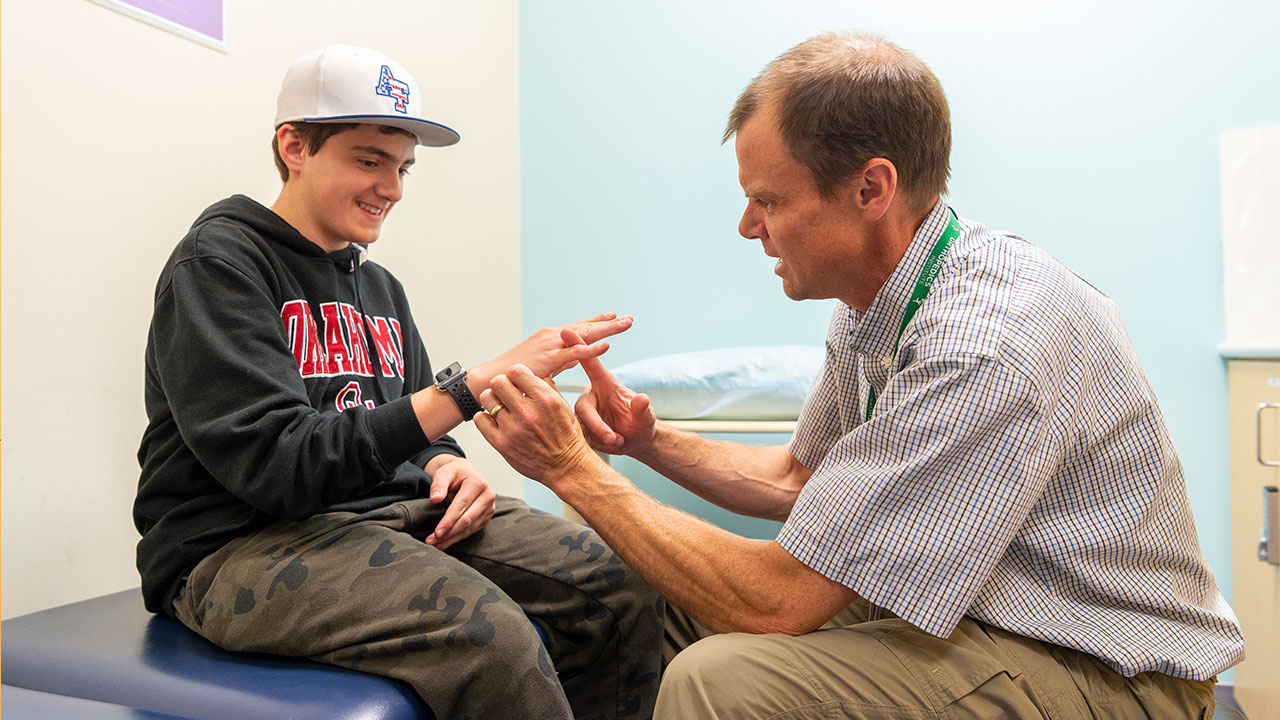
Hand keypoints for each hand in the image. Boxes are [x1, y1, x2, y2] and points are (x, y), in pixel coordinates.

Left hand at [423, 456, 495, 550]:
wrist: (465, 473)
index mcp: (478, 483)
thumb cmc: (454, 473)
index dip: (448, 521)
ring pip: (470, 528)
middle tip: (432, 541)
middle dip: (449, 533)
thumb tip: (435, 498)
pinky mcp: (486, 516)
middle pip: (467, 520)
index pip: (461, 506)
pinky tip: (446, 542)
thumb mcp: (444, 472)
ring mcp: (489, 507)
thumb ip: (439, 484)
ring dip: (452, 538)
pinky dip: (458, 537)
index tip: (437, 532)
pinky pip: (472, 530)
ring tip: (436, 544)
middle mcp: (488, 496)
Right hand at [473, 312, 632, 385]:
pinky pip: (575, 353)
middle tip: (629, 318)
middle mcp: (552, 337)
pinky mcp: (549, 358)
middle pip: (585, 327)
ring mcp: (551, 345)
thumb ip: (559, 362)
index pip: (578, 327)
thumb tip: (574, 360)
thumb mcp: (543, 366)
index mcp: (550, 339)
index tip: (614, 317)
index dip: (597, 322)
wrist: (490, 379)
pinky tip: (607, 345)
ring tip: (625, 324)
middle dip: (608, 323)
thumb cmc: (513, 376)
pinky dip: (592, 349)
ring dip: (606, 329)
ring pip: (584, 335)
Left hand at [473, 365, 601, 492]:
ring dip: (492, 399)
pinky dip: (485, 417)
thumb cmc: (566, 437)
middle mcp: (528, 412)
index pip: (516, 371)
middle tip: (507, 392)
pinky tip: (495, 420)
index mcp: (545, 399)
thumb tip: (533, 373)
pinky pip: (480, 419)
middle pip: (498, 381)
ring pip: (487, 398)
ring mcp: (513, 428)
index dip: (516, 374)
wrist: (566, 466)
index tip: (517, 381)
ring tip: (501, 406)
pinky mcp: (501, 443)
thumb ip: (546, 387)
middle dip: (502, 384)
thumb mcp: (564, 405)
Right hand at [563, 328, 656, 455]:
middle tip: (615, 438)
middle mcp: (591, 397)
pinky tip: (612, 446)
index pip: (589, 363)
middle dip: (597, 425)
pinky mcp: (580, 430)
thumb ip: (642, 408)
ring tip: (619, 442)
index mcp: (604, 384)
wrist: (638, 441)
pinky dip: (597, 445)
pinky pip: (579, 437)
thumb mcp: (646, 416)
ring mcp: (584, 414)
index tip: (566, 331)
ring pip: (580, 425)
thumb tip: (642, 399)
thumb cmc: (642, 422)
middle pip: (582, 407)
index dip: (578, 347)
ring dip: (600, 437)